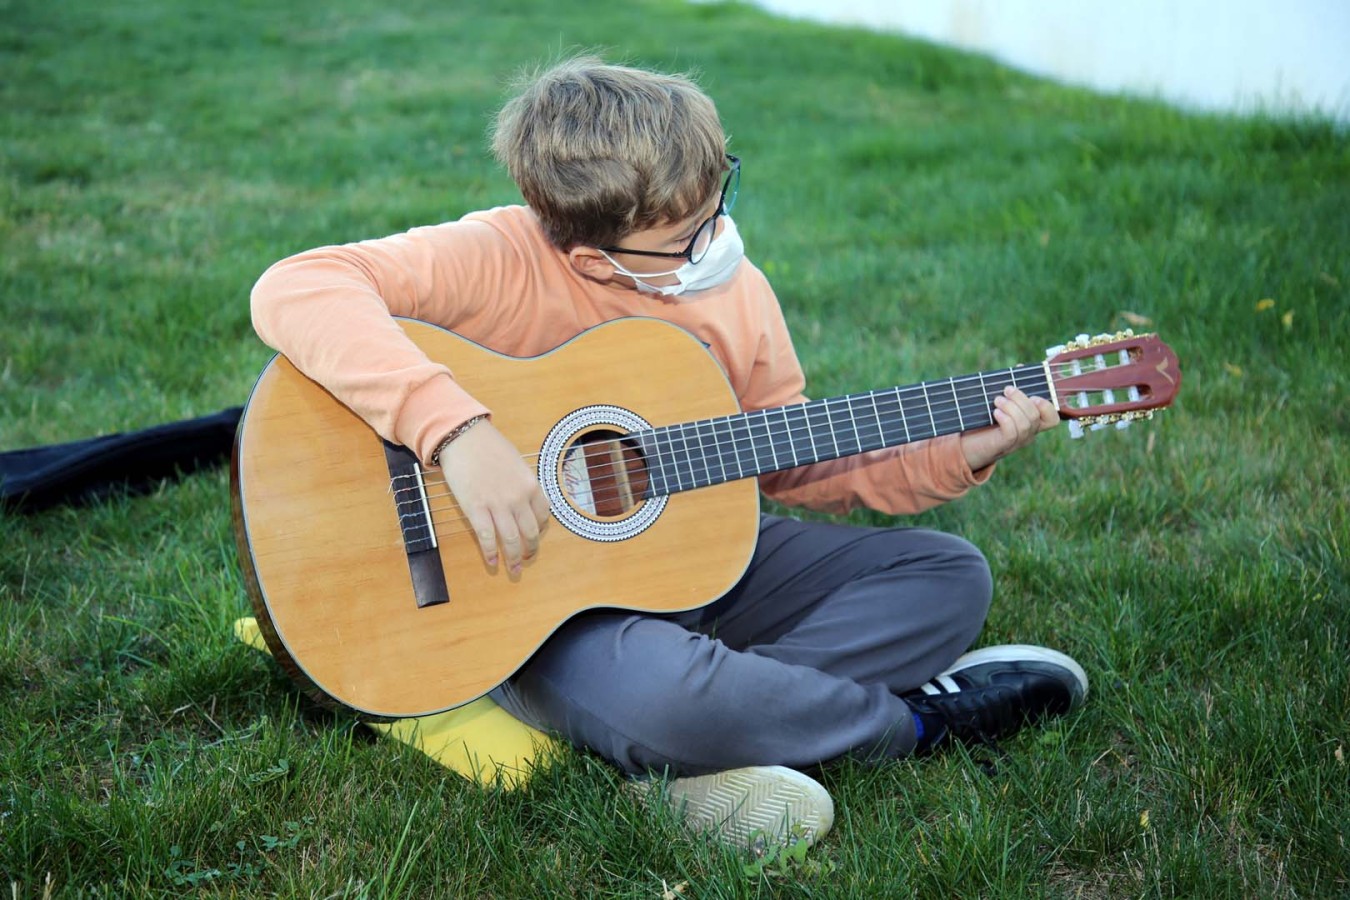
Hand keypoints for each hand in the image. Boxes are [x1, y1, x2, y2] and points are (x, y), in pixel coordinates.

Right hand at [437, 421, 550, 573]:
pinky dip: (490, 553)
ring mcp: (497, 504)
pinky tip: (492, 562)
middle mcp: (518, 497)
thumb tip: (525, 502)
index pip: (543, 515)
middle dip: (530, 551)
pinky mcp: (476, 508)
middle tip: (527, 559)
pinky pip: (487, 537)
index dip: (541, 530)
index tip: (535, 537)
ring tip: (514, 570)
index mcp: (531, 485)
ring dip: (513, 559)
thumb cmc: (489, 447)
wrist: (464, 437)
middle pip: (530, 533)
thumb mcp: (516, 463)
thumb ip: (522, 484)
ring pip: (511, 540)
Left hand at [959, 386, 1059, 470]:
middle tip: (1006, 389)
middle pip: (1035, 415)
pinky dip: (1005, 419)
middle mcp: (1028, 433)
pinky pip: (1012, 432)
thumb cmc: (986, 420)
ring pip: (1026, 423)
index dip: (1047, 406)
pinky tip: (995, 412)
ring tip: (997, 400)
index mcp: (1032, 422)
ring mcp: (1018, 441)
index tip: (1033, 395)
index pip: (1052, 419)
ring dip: (1012, 407)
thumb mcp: (1001, 402)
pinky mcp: (1004, 445)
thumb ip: (1012, 388)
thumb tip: (1021, 368)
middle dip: (1021, 399)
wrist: (968, 444)